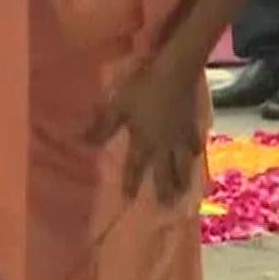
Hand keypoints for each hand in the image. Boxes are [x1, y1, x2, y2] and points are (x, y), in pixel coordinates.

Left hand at [85, 65, 202, 205]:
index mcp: (144, 142)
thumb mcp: (116, 106)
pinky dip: (195, 154)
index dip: (131, 184)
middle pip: (164, 173)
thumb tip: (81, 142)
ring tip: (185, 192)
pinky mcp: (193, 125)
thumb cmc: (143, 89)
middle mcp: (164, 145)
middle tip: (166, 206)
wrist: (176, 72)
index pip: (134, 168)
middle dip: (164, 190)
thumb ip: (101, 127)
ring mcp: (181, 137)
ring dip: (183, 180)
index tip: (129, 201)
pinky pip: (195, 144)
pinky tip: (197, 156)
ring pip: (184, 164)